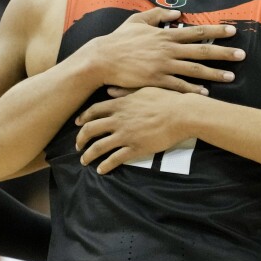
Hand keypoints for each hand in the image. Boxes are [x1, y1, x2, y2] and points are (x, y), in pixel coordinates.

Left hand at [75, 87, 192, 172]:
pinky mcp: (136, 148)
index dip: (82, 118)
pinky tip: (101, 170)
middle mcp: (118, 120)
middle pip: (90, 130)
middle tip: (78, 145)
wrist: (182, 114)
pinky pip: (115, 159)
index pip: (93, 111)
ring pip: (99, 147)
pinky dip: (106, 166)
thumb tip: (110, 91)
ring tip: (84, 161)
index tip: (77, 124)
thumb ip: (124, 92)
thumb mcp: (143, 90)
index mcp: (119, 105)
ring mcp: (126, 135)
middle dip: (80, 139)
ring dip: (88, 155)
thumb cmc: (167, 100)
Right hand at [83, 8, 243, 93]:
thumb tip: (177, 12)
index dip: (216, 31)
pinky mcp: (156, 80)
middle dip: (223, 52)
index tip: (233, 31)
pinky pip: (178, 86)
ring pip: (194, 70)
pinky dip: (193, 90)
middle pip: (201, 50)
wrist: (101, 59)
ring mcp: (163, 65)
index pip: (196, 31)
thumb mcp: (137, 21)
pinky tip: (206, 93)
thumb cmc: (119, 39)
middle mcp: (168, 49)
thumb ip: (157, 14)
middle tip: (242, 55)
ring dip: (214, 73)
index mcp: (165, 34)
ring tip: (231, 76)